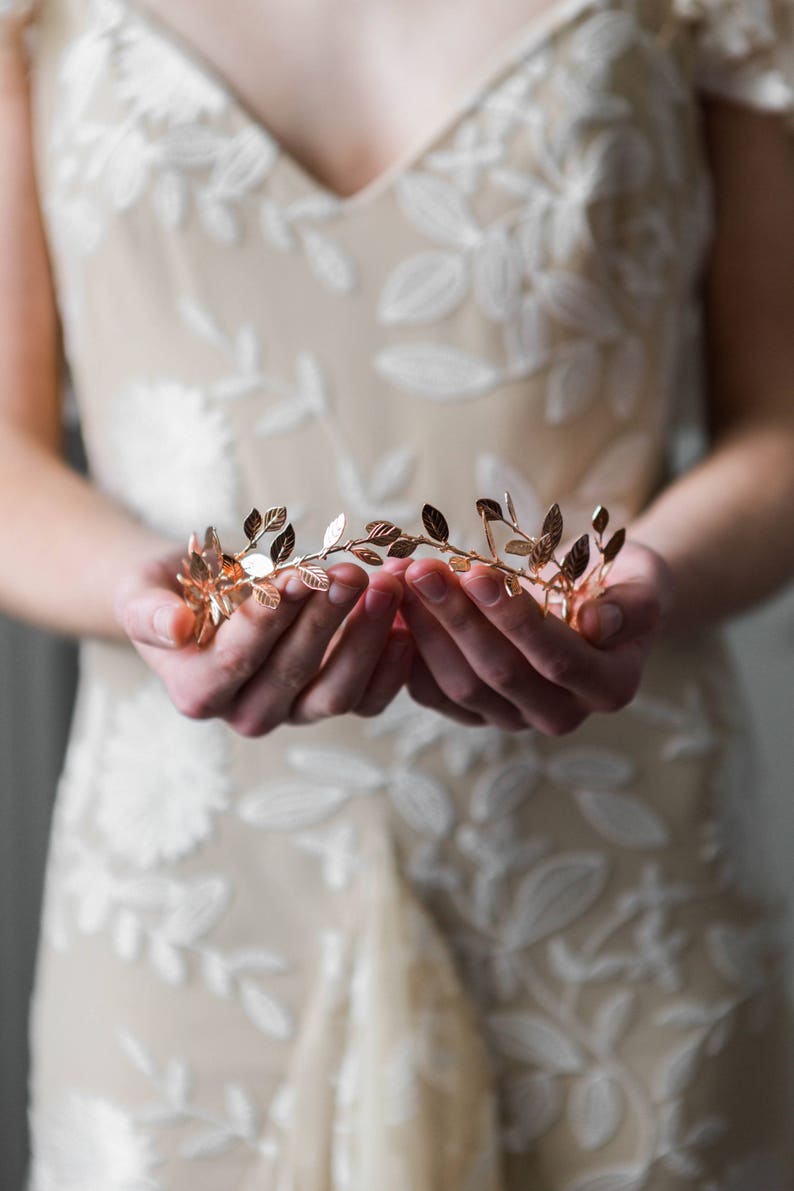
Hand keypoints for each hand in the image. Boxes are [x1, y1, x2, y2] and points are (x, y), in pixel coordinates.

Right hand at [114, 551, 411, 734]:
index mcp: (196, 693)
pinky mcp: (329, 703)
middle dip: (326, 620)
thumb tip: (174, 628)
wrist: (197, 601)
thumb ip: (148, 612)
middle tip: (353, 573)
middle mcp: (245, 714)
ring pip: (336, 693)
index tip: (297, 576)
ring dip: (365, 638)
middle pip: (293, 674)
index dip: (270, 619)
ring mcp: (292, 714)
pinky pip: (368, 700)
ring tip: (386, 587)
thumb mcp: (140, 593)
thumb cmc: (168, 592)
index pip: (238, 660)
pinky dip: (390, 667)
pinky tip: (405, 626)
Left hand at [397, 541, 672, 734]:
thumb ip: (631, 604)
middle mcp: (563, 715)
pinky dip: (409, 651)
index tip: (477, 572)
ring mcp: (515, 719)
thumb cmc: (621, 581)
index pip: (556, 658)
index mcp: (610, 686)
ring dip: (427, 629)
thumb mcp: (643, 581)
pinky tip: (395, 607)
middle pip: (500, 674)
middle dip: (456, 618)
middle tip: (422, 569)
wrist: (595, 597)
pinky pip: (435, 693)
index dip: (513, 618)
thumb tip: (599, 624)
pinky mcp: (476, 713)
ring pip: (461, 685)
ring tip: (405, 577)